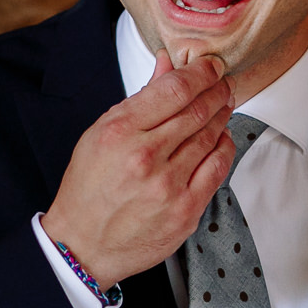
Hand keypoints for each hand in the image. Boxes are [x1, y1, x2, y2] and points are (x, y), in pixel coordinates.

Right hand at [39, 49, 234, 291]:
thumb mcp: (101, 133)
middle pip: (196, 111)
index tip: (211, 66)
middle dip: (216, 91)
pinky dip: (224, 148)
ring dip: (221, 117)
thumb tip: (167, 63)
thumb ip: (140, 99)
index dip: (200, 72)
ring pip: (210, 137)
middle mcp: (145, 157)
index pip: (173, 89)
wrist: (83, 244)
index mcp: (120, 132)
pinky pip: (217, 169)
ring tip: (223, 105)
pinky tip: (222, 138)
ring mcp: (168, 186)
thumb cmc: (89, 187)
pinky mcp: (185, 211)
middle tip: (223, 82)